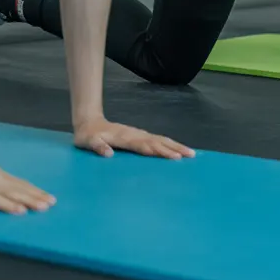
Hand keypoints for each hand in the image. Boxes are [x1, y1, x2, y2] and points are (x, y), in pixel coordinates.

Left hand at [74, 117, 194, 159]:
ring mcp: (138, 134)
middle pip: (159, 141)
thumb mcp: (88, 142)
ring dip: (175, 145)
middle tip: (191, 155)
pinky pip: (157, 140)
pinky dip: (168, 144)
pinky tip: (175, 148)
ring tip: (189, 152)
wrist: (89, 122)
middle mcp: (136, 135)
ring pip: (160, 139)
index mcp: (126, 138)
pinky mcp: (139, 136)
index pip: (146, 146)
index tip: (175, 157)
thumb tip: (108, 155)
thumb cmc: (88, 136)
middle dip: (175, 148)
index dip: (160, 152)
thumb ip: (98, 147)